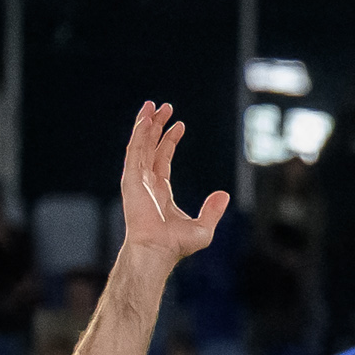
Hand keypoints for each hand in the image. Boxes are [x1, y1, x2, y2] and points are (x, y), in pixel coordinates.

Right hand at [114, 100, 228, 268]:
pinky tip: (146, 120)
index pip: (162, 159)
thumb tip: (224, 194)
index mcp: (159, 191)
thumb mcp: (202, 227)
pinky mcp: (130, 179)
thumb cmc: (176, 245)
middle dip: (155, 126)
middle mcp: (145, 182)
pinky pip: (135, 150)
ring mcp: (136, 180)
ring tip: (152, 105)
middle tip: (163, 107)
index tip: (179, 124)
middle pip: (149, 147)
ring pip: (140, 144)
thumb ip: (212, 210)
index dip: (169, 141)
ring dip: (145, 124)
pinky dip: (139, 134)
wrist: (157, 249)